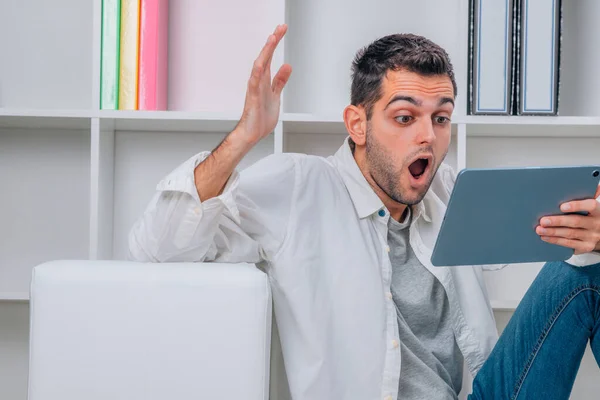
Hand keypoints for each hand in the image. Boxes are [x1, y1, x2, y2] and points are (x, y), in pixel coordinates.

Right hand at [235, 24, 291, 145]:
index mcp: (265, 80)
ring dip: (266, 52)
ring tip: (272, 39)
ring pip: (259, 66)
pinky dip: (257, 73)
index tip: (281, 29)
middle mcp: (258, 81)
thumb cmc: (261, 117)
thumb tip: (287, 66)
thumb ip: (280, 81)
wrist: (252, 134)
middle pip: (265, 57)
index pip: (270, 57)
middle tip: (280, 28)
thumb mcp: (276, 95)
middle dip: (272, 42)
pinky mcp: (252, 99)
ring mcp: (255, 89)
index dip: (275, 43)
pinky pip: (254, 84)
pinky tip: (261, 63)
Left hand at [536, 185, 599, 253]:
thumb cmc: (591, 213)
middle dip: (557, 221)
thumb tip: (579, 179)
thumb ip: (586, 192)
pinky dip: (555, 240)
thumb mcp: (591, 203)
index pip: (590, 205)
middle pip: (575, 221)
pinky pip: (569, 244)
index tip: (562, 206)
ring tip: (539, 229)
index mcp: (599, 210)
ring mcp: (591, 236)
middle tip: (543, 220)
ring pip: (570, 234)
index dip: (576, 205)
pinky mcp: (585, 246)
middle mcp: (596, 224)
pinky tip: (545, 237)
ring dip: (553, 232)